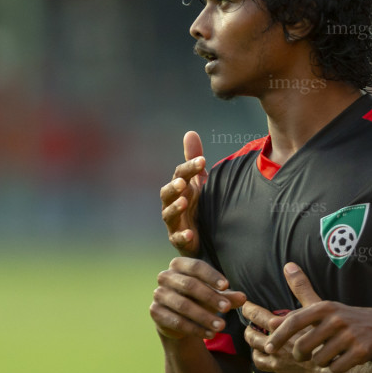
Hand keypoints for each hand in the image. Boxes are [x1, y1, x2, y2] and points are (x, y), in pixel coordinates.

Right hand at [150, 257, 246, 340]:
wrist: (178, 317)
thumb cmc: (199, 298)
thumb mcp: (215, 295)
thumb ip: (227, 296)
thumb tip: (243, 297)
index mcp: (179, 264)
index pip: (196, 266)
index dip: (211, 276)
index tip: (226, 286)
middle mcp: (165, 276)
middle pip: (189, 285)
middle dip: (210, 297)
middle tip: (227, 308)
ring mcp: (159, 294)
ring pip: (183, 305)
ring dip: (204, 316)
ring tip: (221, 325)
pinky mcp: (155, 312)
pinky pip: (176, 321)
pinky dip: (195, 329)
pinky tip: (209, 334)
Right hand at [160, 131, 206, 253]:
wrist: (202, 235)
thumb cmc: (197, 204)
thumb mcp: (198, 181)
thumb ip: (194, 160)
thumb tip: (189, 132)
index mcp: (179, 188)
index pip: (181, 174)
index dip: (190, 167)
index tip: (203, 161)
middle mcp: (173, 203)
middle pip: (168, 193)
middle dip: (173, 187)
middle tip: (182, 183)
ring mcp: (174, 222)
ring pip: (168, 214)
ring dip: (175, 208)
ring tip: (184, 202)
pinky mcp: (179, 240)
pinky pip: (178, 238)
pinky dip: (182, 236)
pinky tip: (191, 233)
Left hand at [256, 269, 371, 370]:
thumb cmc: (345, 318)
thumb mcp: (323, 306)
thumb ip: (299, 302)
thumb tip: (277, 294)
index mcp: (324, 308)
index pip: (293, 322)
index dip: (278, 336)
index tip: (269, 347)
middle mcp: (336, 320)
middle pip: (302, 347)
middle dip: (300, 355)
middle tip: (304, 356)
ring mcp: (350, 335)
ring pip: (319, 360)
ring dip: (321, 362)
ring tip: (328, 355)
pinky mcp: (361, 351)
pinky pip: (336, 368)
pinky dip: (336, 368)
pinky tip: (342, 361)